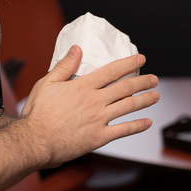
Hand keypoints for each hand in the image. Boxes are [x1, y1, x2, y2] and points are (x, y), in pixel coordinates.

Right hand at [20, 45, 158, 167]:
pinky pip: (123, 130)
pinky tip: (147, 122)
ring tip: (155, 96)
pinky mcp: (99, 137)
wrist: (35, 141)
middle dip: (142, 81)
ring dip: (145, 100)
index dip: (129, 63)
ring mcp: (99, 120)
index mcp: (83, 87)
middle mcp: (95, 101)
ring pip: (128, 107)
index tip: (140, 58)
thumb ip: (64, 66)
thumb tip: (77, 49)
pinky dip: (137, 126)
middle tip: (153, 78)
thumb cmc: (38, 114)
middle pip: (125, 88)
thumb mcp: (47, 84)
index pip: (112, 71)